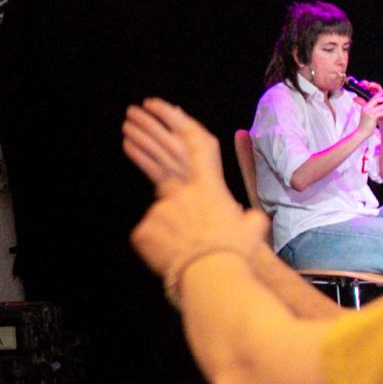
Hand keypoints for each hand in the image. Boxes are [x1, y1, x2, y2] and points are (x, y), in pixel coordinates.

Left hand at [123, 99, 267, 281]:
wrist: (214, 278)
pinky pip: (147, 233)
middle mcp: (185, 192)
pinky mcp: (145, 228)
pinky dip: (153, 242)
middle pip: (163, 153)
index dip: (176, 121)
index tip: (159, 105)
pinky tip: (160, 252)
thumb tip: (255, 219)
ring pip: (151, 188)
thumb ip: (249, 221)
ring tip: (127, 139)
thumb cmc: (236, 255)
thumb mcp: (251, 232)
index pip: (197, 146)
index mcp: (211, 188)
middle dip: (147, 129)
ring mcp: (163, 208)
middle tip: (130, 114)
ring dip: (139, 155)